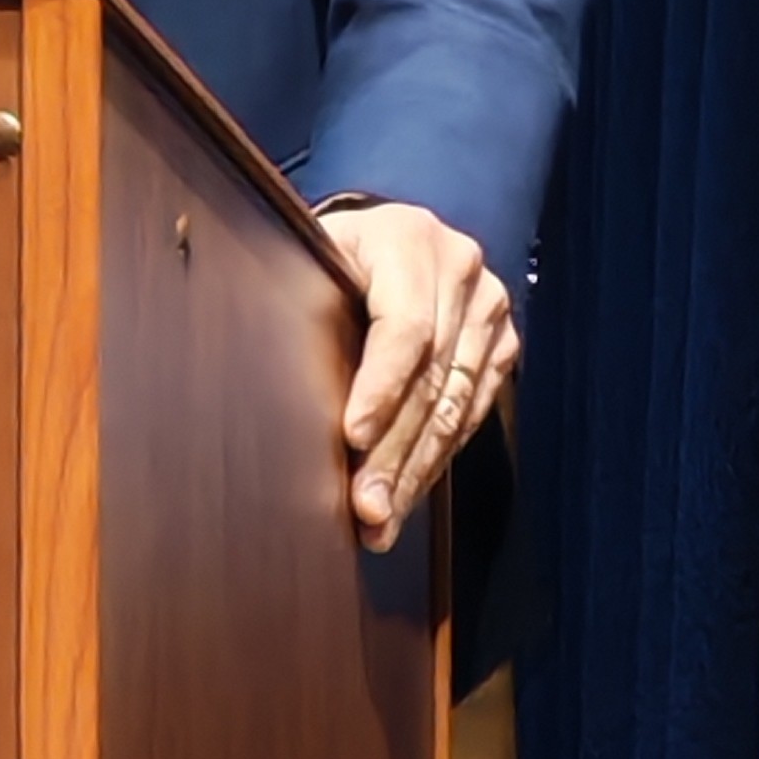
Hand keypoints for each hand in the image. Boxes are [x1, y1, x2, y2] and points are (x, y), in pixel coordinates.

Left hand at [314, 200, 518, 552]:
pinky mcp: (501, 345)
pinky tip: (407, 493)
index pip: (405, 327)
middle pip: (431, 378)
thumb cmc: (331, 253)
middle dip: (396, 452)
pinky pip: (472, 414)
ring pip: (455, 406)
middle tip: (366, 508)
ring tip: (381, 520)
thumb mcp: (309, 255)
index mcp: (408, 238)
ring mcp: (488, 308)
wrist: (384, 238)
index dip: (381, 388)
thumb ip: (297, 296)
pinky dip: (436, 458)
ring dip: (416, 471)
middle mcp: (459, 269)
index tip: (353, 439)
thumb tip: (258, 369)